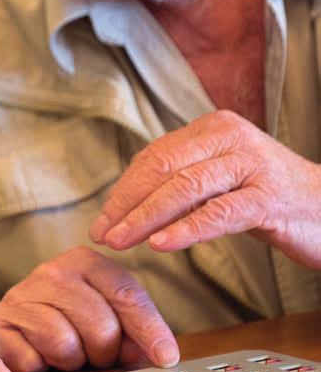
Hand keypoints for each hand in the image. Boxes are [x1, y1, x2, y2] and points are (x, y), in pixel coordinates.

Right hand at [0, 246, 178, 371]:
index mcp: (83, 261)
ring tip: (61, 354)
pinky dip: (33, 370)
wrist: (9, 324)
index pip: (126, 292)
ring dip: (69, 361)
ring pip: (64, 344)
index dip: (149, 328)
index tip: (166, 357)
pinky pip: (28, 359)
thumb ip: (131, 326)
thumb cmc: (66, 320)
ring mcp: (20, 298)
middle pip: (100, 326)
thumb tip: (156, 353)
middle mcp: (50, 273)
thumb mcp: (103, 313)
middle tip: (93, 355)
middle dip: (103, 352)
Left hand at [89, 110, 320, 268]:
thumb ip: (180, 181)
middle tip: (104, 234)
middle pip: (163, 168)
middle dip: (128, 204)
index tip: (102, 220)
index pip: (155, 156)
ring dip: (146, 218)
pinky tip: (161, 244)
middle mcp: (231, 138)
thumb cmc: (268, 196)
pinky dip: (186, 230)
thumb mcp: (220, 179)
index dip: (124, 190)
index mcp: (213, 128)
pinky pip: (218, 214)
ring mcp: (252, 165)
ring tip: (122, 241)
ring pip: (185, 188)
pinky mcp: (269, 198)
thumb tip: (125, 204)